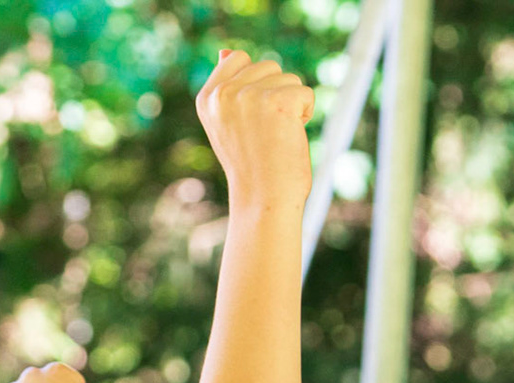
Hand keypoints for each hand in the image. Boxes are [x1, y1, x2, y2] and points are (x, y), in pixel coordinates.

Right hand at [195, 49, 314, 213]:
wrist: (264, 199)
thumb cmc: (252, 166)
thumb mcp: (229, 123)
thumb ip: (228, 88)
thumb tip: (226, 51)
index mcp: (207, 98)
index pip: (238, 58)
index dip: (257, 82)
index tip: (257, 114)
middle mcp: (224, 94)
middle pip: (268, 66)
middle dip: (277, 94)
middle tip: (269, 131)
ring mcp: (249, 96)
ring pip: (289, 79)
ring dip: (293, 105)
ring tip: (279, 135)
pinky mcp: (278, 102)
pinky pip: (305, 93)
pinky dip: (306, 113)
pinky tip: (292, 135)